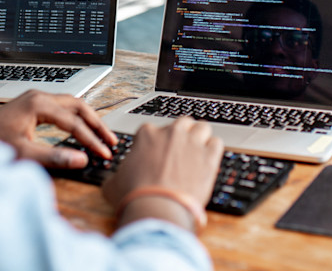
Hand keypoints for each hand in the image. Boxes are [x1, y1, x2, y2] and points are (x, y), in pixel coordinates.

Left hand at [0, 90, 116, 168]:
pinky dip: (76, 118)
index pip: (74, 122)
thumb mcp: (23, 154)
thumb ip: (54, 157)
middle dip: (96, 124)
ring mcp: (35, 99)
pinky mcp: (31, 105)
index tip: (104, 153)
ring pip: (71, 104)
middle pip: (78, 106)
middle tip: (111, 141)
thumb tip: (81, 159)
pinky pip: (62, 107)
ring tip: (102, 135)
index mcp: (38, 104)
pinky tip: (81, 128)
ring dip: (88, 119)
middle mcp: (38, 96)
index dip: (91, 139)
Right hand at [102, 117, 222, 229]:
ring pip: (202, 127)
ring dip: (200, 137)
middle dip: (182, 135)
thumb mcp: (113, 184)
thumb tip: (113, 180)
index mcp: (147, 134)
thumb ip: (115, 175)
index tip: (158, 155)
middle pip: (182, 123)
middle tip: (180, 152)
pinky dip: (214, 150)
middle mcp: (171, 132)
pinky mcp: (209, 156)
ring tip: (198, 152)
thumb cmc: (134, 196)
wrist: (157, 208)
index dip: (157, 143)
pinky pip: (217, 143)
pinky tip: (209, 161)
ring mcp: (192, 142)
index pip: (155, 130)